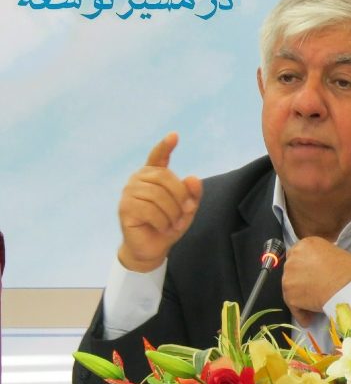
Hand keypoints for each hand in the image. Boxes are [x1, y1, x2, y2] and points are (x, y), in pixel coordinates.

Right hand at [117, 132, 202, 272]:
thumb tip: (193, 178)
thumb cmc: (170, 224)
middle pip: (165, 178)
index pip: (158, 156)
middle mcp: (139, 179)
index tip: (174, 135)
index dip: (165, 146)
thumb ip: (193, 194)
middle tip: (186, 213)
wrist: (154, 247)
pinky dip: (162, 221)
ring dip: (172, 213)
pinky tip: (162, 227)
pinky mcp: (125, 207)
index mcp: (154, 175)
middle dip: (180, 198)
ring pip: (158, 195)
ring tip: (173, 224)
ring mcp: (129, 192)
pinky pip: (149, 209)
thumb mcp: (187, 209)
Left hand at [282, 237, 350, 326]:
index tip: (311, 273)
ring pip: (291, 288)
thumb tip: (323, 263)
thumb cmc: (349, 269)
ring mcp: (288, 278)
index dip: (305, 265)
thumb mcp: (337, 252)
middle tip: (314, 288)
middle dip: (301, 279)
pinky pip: (294, 306)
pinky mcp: (289, 296)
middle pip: (292, 270)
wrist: (348, 288)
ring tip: (314, 305)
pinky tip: (309, 319)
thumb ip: (323, 255)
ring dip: (301, 296)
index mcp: (305, 244)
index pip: (297, 254)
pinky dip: (301, 313)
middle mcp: (292, 259)